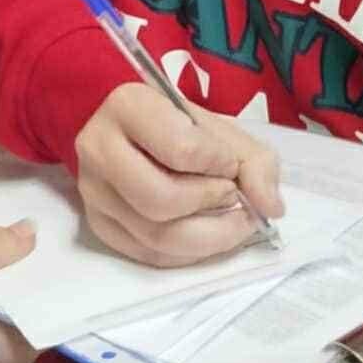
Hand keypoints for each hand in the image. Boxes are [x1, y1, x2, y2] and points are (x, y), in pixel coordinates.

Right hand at [75, 84, 283, 267]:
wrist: (134, 133)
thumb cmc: (179, 127)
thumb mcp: (222, 131)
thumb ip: (256, 162)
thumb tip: (270, 208)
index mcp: (128, 107)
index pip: (180, 149)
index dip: (218, 163)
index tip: (228, 162)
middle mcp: (98, 148)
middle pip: (161, 200)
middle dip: (209, 204)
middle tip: (230, 195)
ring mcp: (92, 191)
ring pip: (154, 235)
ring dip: (207, 236)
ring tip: (227, 219)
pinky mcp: (97, 224)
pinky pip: (147, 255)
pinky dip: (188, 254)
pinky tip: (205, 235)